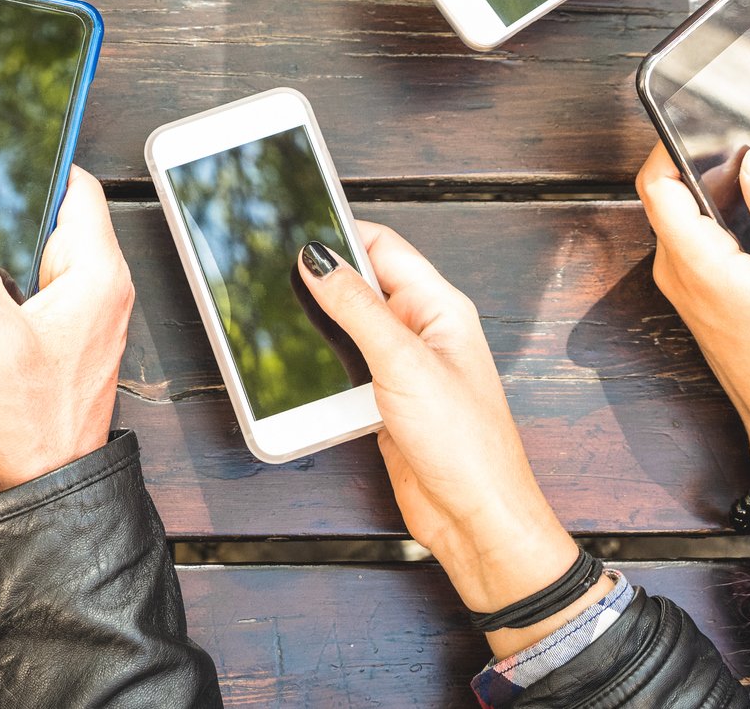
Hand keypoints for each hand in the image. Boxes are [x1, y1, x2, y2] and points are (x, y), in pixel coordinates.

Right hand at [0, 169, 132, 490]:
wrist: (46, 479)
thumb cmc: (35, 419)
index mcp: (98, 274)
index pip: (80, 189)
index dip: (44, 164)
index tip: (6, 150)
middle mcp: (103, 286)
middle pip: (62, 215)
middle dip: (18, 201)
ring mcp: (88, 309)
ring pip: (48, 248)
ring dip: (11, 240)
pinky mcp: (69, 330)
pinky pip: (41, 280)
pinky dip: (12, 272)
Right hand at [297, 227, 587, 648]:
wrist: (475, 519)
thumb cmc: (465, 444)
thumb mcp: (403, 362)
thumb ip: (357, 307)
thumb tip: (318, 259)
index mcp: (439, 307)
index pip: (384, 247)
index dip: (340, 233)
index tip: (294, 229)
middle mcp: (423, 331)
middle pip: (362, 284)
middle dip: (322, 279)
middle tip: (273, 274)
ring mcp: (404, 367)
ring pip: (349, 328)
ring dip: (319, 326)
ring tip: (279, 320)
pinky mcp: (386, 401)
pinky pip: (346, 368)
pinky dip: (322, 366)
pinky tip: (299, 369)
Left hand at [636, 143, 749, 559]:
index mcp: (695, 263)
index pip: (655, 186)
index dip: (670, 147)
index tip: (704, 124)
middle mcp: (675, 272)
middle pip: (665, 197)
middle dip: (696, 163)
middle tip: (744, 143)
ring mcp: (681, 286)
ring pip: (679, 218)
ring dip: (709, 192)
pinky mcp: (696, 295)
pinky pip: (692, 241)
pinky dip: (716, 219)